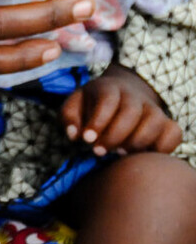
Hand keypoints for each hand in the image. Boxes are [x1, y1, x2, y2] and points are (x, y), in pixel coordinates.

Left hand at [61, 64, 180, 155]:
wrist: (121, 94)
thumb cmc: (92, 106)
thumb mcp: (74, 106)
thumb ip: (69, 118)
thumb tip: (75, 135)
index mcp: (108, 88)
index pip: (107, 101)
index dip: (98, 121)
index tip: (87, 140)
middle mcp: (134, 96)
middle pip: (130, 112)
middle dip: (114, 135)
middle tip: (99, 152)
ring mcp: (153, 108)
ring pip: (154, 122)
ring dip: (137, 142)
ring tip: (119, 153)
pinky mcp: (167, 122)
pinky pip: (173, 133)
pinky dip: (162, 147)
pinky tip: (142, 156)